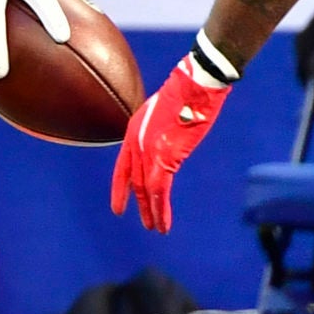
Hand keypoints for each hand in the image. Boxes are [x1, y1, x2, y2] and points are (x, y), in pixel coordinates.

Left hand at [111, 54, 231, 233]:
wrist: (195, 85)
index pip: (121, 168)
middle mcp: (136, 143)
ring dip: (151, 212)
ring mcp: (149, 151)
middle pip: (135, 181)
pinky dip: (161, 209)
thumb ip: (160, 128)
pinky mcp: (166, 158)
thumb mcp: (164, 109)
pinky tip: (164, 223)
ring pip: (146, 190)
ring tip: (156, 228)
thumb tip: (167, 139)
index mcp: (133, 131)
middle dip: (140, 204)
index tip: (118, 208)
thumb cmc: (186, 92)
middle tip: (146, 223)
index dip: (120, 189)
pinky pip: (159, 190)